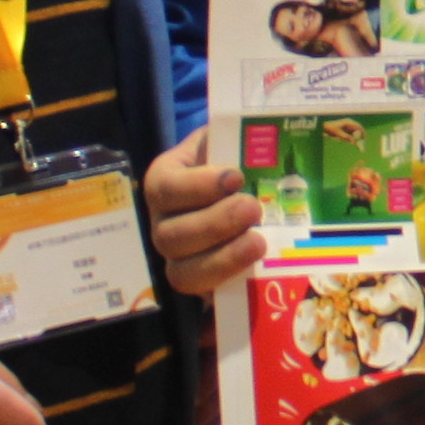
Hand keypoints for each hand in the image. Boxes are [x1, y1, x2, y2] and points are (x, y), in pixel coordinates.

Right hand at [147, 125, 265, 298]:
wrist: (246, 189)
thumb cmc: (234, 159)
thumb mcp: (230, 138)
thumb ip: (235, 134)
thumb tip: (259, 128)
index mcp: (165, 182)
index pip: (165, 189)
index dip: (198, 187)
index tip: (236, 177)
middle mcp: (164, 224)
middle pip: (171, 236)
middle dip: (215, 224)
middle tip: (254, 209)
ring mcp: (180, 259)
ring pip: (184, 273)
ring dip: (224, 259)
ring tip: (259, 242)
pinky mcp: (203, 285)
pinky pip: (206, 297)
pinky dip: (229, 286)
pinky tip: (255, 272)